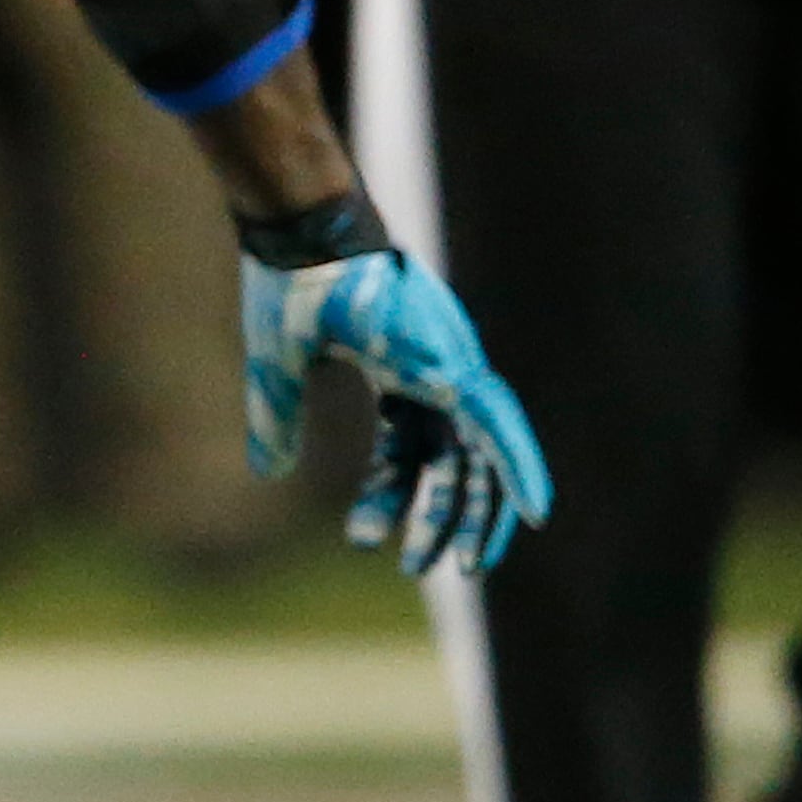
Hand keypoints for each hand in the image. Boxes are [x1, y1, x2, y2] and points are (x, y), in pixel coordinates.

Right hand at [239, 228, 548, 581]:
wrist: (306, 236)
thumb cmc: (290, 285)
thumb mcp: (277, 368)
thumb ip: (275, 418)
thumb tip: (268, 471)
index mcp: (394, 366)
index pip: (405, 445)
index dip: (388, 493)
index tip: (363, 540)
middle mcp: (432, 369)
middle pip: (452, 456)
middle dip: (442, 514)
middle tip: (423, 565)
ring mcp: (449, 366)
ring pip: (484, 451)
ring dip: (481, 510)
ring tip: (471, 566)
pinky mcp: (455, 366)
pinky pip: (499, 427)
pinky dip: (519, 468)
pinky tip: (532, 514)